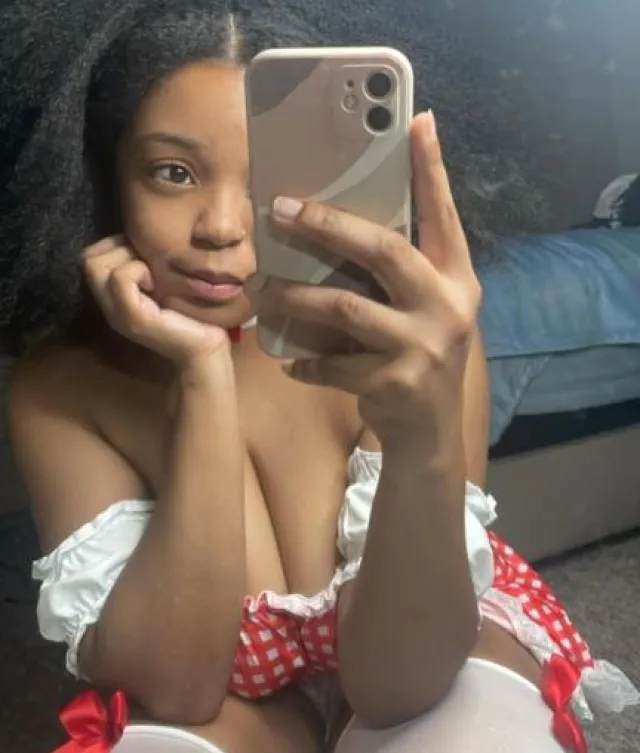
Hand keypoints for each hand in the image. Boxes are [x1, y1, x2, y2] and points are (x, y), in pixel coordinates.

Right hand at [83, 236, 228, 365]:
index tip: (143, 254)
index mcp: (113, 297)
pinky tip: (157, 284)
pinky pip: (120, 279)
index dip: (113, 244)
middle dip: (117, 248)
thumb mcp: (163, 281)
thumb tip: (139, 233)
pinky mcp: (133, 318)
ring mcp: (117, 313)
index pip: (89, 256)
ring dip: (127, 259)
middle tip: (147, 262)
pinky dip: (137, 271)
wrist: (206, 349)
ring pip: (95, 265)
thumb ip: (144, 264)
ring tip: (153, 275)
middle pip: (87, 258)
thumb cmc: (191, 312)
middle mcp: (109, 306)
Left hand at [245, 112, 481, 448]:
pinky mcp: (394, 383)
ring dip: (295, 296)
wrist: (429, 433)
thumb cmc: (419, 358)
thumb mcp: (425, 310)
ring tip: (262, 290)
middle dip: (328, 225)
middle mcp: (447, 308)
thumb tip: (343, 224)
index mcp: (458, 280)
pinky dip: (304, 360)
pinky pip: (331, 363)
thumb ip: (403, 273)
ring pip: (344, 308)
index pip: (443, 216)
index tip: (417, 121)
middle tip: (280, 209)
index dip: (431, 170)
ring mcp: (422, 347)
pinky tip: (288, 359)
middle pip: (384, 251)